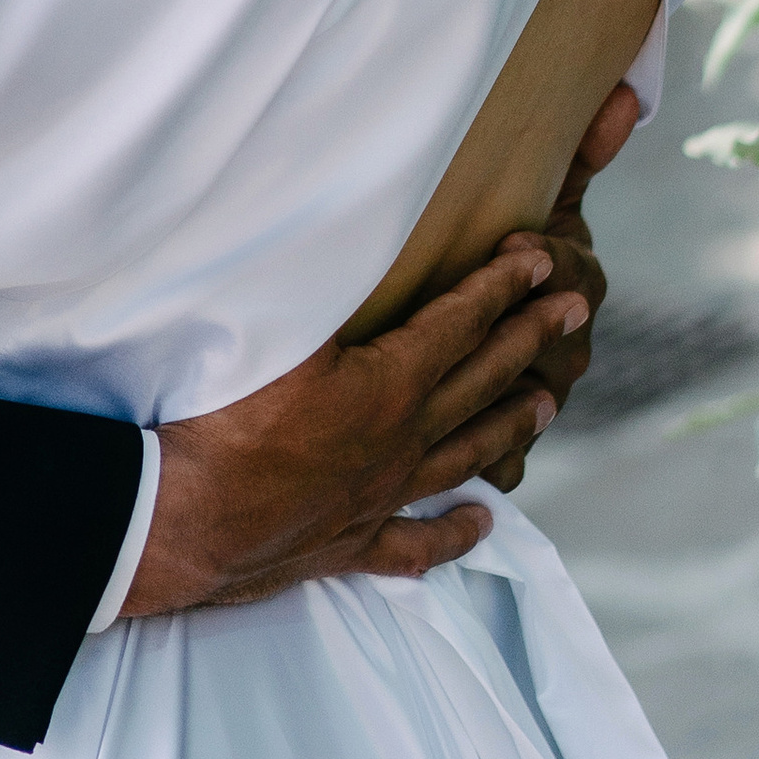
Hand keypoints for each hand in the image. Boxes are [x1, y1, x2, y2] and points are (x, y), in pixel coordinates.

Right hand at [121, 241, 592, 616]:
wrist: (181, 521)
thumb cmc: (221, 417)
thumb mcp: (275, 324)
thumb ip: (320, 271)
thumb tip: (347, 216)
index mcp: (388, 384)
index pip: (461, 322)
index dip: (502, 285)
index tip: (540, 257)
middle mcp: (399, 441)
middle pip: (480, 381)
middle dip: (530, 337)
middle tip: (576, 309)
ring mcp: (378, 497)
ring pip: (463, 455)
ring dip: (509, 423)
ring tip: (548, 403)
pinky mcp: (347, 543)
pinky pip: (415, 543)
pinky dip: (453, 534)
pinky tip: (481, 525)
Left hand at [471, 76, 634, 487]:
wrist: (494, 327)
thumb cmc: (511, 245)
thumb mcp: (539, 194)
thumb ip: (578, 151)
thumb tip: (626, 91)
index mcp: (576, 280)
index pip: (574, 268)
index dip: (549, 256)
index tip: (517, 239)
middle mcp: (569, 344)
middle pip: (558, 344)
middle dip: (523, 329)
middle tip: (482, 314)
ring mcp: (544, 397)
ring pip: (536, 404)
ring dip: (509, 403)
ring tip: (467, 393)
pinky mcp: (511, 446)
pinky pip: (511, 460)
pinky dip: (496, 465)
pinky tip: (472, 470)